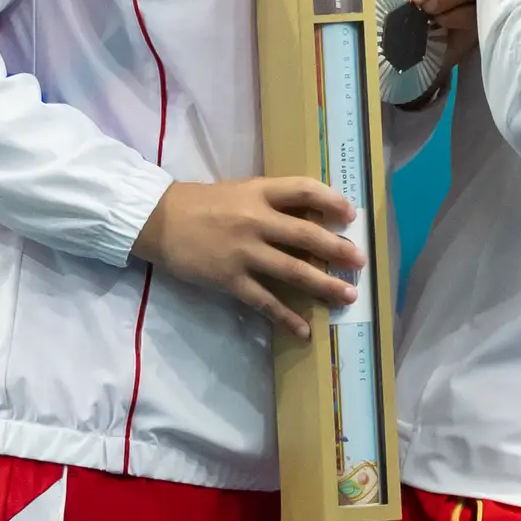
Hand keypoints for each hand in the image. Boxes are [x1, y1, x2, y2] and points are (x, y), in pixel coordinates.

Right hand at [131, 176, 361, 336]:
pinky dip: (286, 317)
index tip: (351, 215)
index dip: (332, 200)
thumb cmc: (204, 204)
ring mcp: (244, 252)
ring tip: (347, 296)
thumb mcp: (242, 191)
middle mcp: (256, 220)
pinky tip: (304, 330)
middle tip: (360, 262)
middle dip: (338, 250)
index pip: (304, 189)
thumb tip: (315, 218)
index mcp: (259, 192)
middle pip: (307, 234)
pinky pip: (265, 301)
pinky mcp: (230, 279)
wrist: (160, 220)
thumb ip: (273, 202)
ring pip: (293, 270)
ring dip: (324, 285)